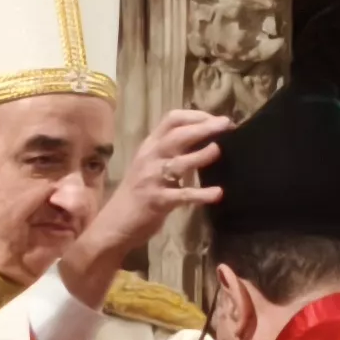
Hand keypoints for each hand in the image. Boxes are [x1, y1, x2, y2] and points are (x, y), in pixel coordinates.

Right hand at [61, 109, 225, 307]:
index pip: (171, 119)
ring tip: (218, 150)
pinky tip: (217, 193)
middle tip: (226, 125)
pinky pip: (182, 195)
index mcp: (149, 146)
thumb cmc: (137, 194)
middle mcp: (150, 158)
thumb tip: (204, 140)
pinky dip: (201, 194)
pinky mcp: (157, 201)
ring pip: (178, 163)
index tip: (216, 119)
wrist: (114, 224)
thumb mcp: (151, 166)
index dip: (196, 116)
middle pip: (177, 135)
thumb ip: (171, 153)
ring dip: (200, 156)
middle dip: (203, 128)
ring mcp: (151, 179)